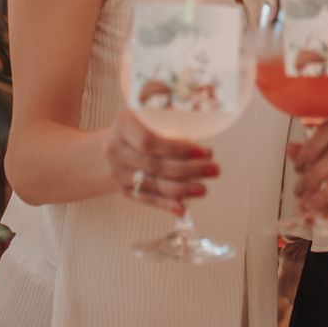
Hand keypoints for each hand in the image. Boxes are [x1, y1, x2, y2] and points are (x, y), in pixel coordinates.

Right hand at [104, 110, 218, 215]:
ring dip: (182, 189)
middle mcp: (115, 150)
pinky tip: (183, 208)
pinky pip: (147, 199)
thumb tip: (201, 150)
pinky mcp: (123, 190)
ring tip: (203, 189)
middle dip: (188, 169)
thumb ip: (172, 129)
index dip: (178, 149)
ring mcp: (117, 172)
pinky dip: (166, 204)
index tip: (203, 152)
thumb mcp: (151, 118)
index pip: (150, 141)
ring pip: (153, 184)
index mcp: (124, 125)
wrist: (115, 145)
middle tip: (213, 169)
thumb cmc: (141, 128)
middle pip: (155, 164)